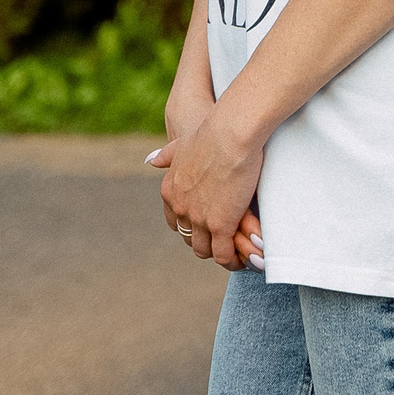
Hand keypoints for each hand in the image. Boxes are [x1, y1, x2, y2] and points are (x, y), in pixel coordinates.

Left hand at [151, 108, 266, 271]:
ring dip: (219, 254)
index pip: (175, 222)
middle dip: (205, 241)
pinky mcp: (221, 225)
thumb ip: (166, 155)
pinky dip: (232, 260)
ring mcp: (199, 219)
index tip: (205, 225)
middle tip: (223, 241)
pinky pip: (223, 254)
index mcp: (170, 192)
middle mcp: (180, 209)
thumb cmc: (211, 134)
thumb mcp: (181, 145)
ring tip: (235, 253)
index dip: (190, 226)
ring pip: (205, 251)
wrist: (229, 134)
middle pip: (189, 238)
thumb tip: (150, 160)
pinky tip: (243, 258)